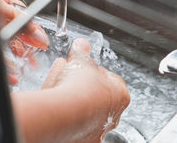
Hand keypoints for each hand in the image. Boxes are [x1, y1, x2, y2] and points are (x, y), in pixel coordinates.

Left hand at [0, 0, 48, 71]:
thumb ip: (12, 19)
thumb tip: (35, 31)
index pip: (18, 18)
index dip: (31, 30)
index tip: (42, 42)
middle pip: (10, 36)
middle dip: (24, 48)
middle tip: (35, 59)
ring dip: (11, 61)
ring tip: (24, 70)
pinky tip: (6, 74)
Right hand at [13, 38, 129, 142]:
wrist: (64, 114)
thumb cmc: (79, 89)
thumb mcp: (80, 61)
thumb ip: (82, 52)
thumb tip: (82, 44)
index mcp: (120, 94)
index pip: (110, 78)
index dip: (93, 70)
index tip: (82, 66)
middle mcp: (113, 115)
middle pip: (98, 95)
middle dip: (82, 85)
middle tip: (68, 76)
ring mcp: (98, 129)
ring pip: (86, 111)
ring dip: (74, 99)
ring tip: (58, 88)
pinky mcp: (82, 139)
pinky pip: (74, 124)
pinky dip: (66, 114)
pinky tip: (56, 105)